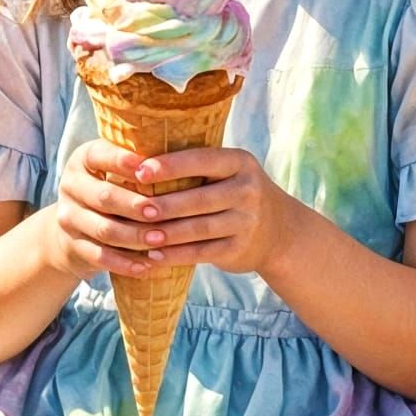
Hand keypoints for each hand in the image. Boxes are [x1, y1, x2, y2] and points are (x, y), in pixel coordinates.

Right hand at [45, 140, 173, 281]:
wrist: (74, 229)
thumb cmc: (112, 190)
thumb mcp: (116, 171)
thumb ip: (140, 166)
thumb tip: (182, 161)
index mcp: (84, 160)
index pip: (100, 155)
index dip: (122, 161)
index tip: (146, 168)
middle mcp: (71, 185)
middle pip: (103, 196)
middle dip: (133, 205)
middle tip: (158, 212)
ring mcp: (68, 217)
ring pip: (103, 229)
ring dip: (134, 236)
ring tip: (159, 240)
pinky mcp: (72, 246)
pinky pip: (99, 256)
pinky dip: (124, 263)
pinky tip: (146, 267)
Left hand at [124, 147, 293, 277]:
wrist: (278, 231)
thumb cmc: (234, 192)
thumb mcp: (227, 172)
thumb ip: (195, 166)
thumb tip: (136, 160)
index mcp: (240, 162)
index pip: (202, 160)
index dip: (171, 166)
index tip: (140, 172)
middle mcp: (248, 190)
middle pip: (200, 198)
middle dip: (166, 204)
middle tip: (137, 208)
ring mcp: (247, 221)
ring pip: (200, 228)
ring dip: (169, 234)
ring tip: (141, 236)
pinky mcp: (240, 249)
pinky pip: (203, 252)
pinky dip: (177, 255)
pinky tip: (155, 255)